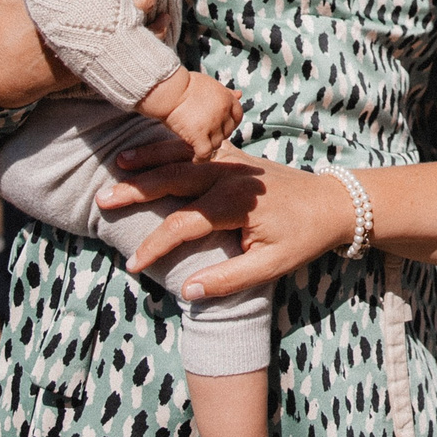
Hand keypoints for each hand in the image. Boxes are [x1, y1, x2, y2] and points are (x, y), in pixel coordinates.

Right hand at [103, 150, 354, 300]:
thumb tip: (187, 291)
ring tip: (118, 162)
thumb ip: (229, 280)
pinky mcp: (236, 156)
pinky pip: (199, 146)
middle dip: (137, 189)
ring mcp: (233, 162)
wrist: (333, 203)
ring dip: (150, 158)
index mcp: (235, 205)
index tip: (132, 266)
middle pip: (174, 179)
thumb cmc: (303, 238)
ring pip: (183, 155)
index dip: (155, 246)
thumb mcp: (272, 267)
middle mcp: (230, 177)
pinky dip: (173, 144)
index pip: (183, 224)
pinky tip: (152, 145)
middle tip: (103, 199)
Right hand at [148, 70, 243, 159]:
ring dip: (208, 145)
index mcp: (226, 99)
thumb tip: (240, 94)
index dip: (230, 123)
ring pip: (217, 143)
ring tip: (197, 144)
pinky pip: (205, 153)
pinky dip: (201, 158)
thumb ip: (225, 92)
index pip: (237, 116)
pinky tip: (195, 159)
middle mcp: (223, 112)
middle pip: (227, 132)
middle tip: (204, 134)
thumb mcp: (211, 84)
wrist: (170, 90)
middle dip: (218, 134)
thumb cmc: (185, 85)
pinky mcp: (198, 135)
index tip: (220, 126)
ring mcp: (212, 125)